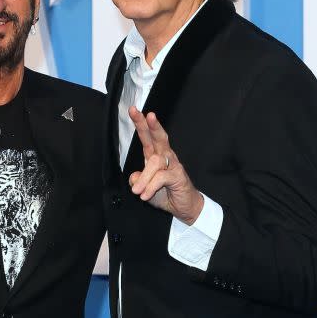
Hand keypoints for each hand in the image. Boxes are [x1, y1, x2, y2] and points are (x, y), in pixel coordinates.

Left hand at [127, 106, 204, 224]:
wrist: (183, 207)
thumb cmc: (164, 193)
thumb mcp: (144, 188)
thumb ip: (137, 180)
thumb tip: (134, 177)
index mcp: (155, 155)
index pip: (147, 137)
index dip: (140, 124)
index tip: (133, 110)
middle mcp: (164, 156)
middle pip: (157, 137)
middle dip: (149, 125)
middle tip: (143, 114)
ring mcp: (173, 164)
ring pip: (154, 162)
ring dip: (144, 178)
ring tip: (138, 192)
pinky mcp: (178, 175)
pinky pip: (161, 177)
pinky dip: (150, 186)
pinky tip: (145, 195)